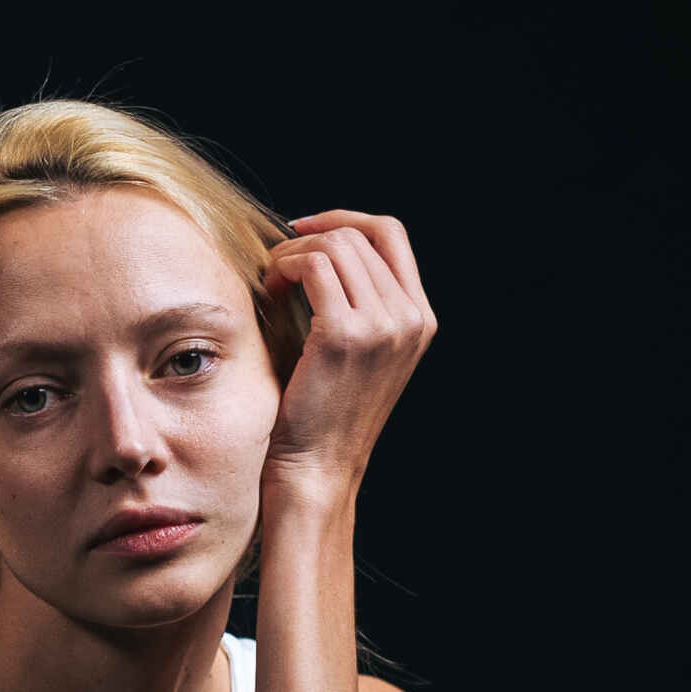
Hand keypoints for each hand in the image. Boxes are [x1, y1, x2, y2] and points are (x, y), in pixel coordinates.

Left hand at [259, 210, 437, 499]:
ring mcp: (383, 325)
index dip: (345, 220)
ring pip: (335, 245)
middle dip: (310, 240)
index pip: (390, 234)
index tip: (305, 230)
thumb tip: (322, 246)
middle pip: (360, 235)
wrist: (317, 472)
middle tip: (277, 268)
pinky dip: (284, 268)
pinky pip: (313, 266)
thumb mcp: (360, 354)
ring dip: (292, 254)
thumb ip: (360, 303)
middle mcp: (410, 319)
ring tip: (272, 283)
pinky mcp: (346, 334)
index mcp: (420, 319)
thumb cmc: (324, 417)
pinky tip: (270, 291)